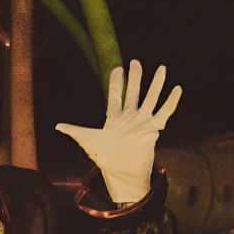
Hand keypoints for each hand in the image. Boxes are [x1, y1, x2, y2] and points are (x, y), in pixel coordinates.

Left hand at [56, 60, 181, 204]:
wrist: (121, 171)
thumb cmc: (105, 158)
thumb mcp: (87, 140)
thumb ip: (73, 130)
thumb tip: (56, 126)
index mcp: (114, 118)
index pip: (115, 95)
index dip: (115, 82)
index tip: (117, 67)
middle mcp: (129, 118)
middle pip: (133, 92)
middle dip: (135, 77)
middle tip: (136, 61)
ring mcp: (142, 122)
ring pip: (151, 98)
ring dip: (156, 84)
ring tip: (162, 68)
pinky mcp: (153, 129)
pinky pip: (165, 112)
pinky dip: (171, 102)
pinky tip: (177, 89)